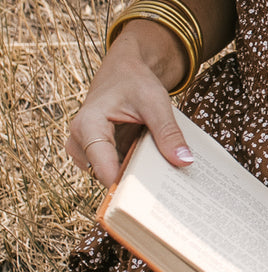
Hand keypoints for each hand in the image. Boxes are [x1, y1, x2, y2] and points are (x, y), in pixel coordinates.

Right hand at [66, 26, 194, 185]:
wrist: (124, 71)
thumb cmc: (135, 81)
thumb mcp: (155, 102)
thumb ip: (168, 132)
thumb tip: (184, 161)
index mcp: (88, 125)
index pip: (102, 167)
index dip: (124, 186)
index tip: (149, 200)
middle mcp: (80, 142)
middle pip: (106, 176)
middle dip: (133, 186)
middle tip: (164, 197)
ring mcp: (88, 151)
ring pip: (110, 177)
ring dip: (135, 181)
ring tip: (164, 186)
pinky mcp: (99, 155)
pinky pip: (115, 171)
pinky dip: (135, 173)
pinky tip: (157, 176)